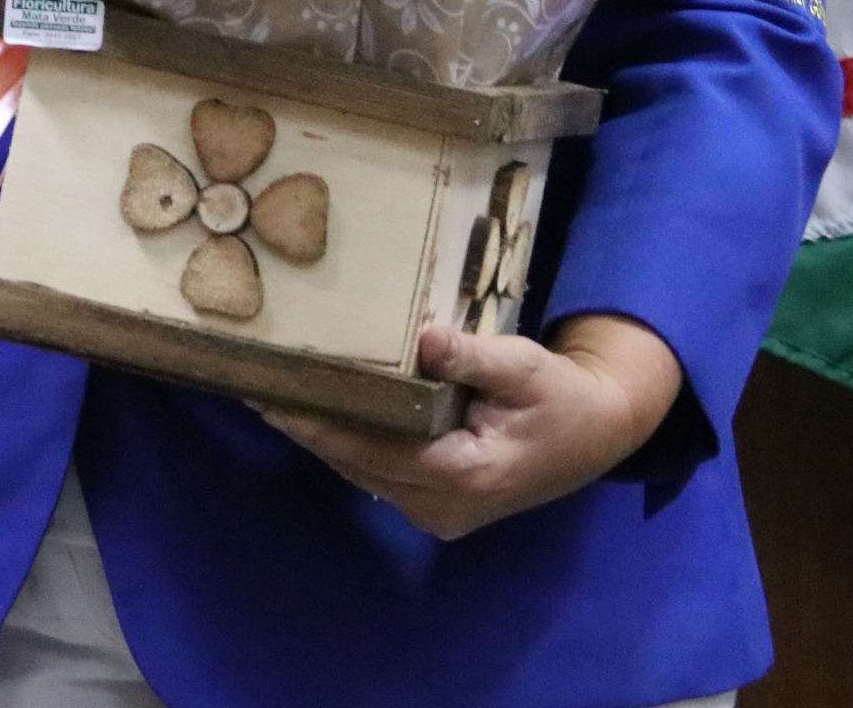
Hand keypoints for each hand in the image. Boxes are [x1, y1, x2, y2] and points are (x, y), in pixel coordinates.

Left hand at [261, 313, 683, 539]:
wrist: (596, 436)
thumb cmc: (560, 398)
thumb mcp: (526, 367)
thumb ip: (475, 357)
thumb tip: (428, 339)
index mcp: (462, 475)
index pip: (372, 448)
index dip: (319, 423)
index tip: (272, 398)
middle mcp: (442, 507)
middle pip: (358, 463)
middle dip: (308, 427)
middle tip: (256, 386)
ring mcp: (439, 514)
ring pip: (364, 471)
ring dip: (322, 437)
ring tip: (275, 396)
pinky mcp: (438, 506)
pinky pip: (380, 474)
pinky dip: (349, 444)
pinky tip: (320, 413)